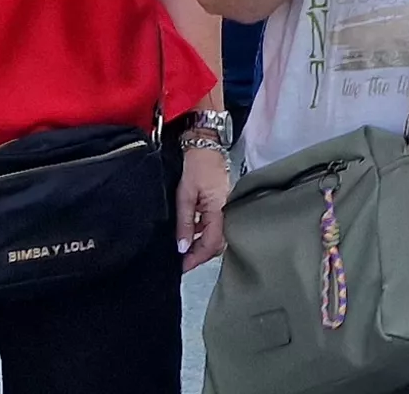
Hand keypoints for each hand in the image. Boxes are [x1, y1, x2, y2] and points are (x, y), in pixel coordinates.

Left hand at [175, 140, 231, 270]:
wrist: (205, 143)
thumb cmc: (195, 165)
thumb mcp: (185, 194)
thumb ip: (185, 222)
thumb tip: (182, 248)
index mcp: (220, 210)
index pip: (211, 244)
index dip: (196, 258)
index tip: (181, 266)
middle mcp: (227, 211)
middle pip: (216, 243)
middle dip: (199, 255)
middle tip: (181, 262)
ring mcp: (225, 208)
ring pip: (215, 235)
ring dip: (200, 244)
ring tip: (183, 250)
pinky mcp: (221, 203)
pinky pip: (214, 224)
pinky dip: (202, 232)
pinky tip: (190, 233)